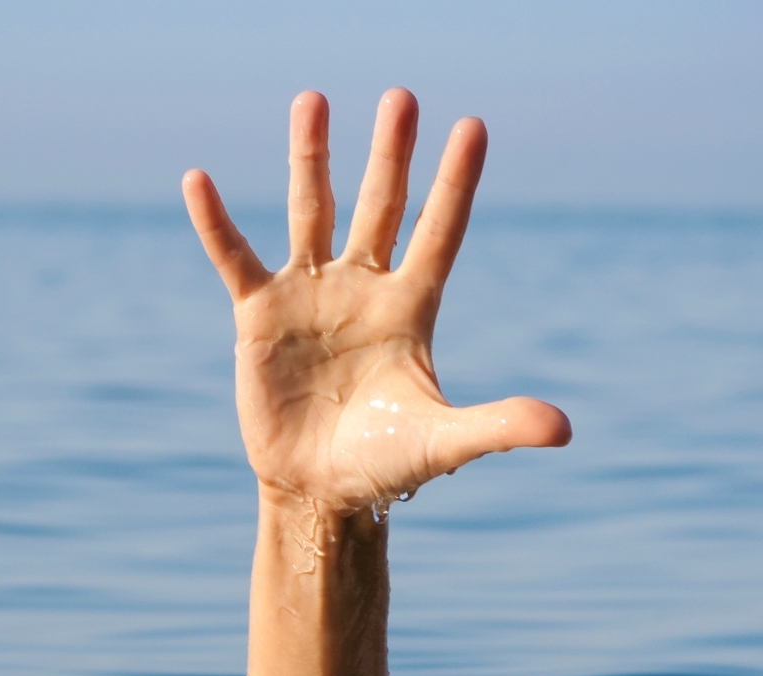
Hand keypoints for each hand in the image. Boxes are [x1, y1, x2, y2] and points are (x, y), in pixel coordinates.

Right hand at [183, 88, 569, 515]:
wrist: (319, 491)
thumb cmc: (386, 465)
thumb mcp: (445, 443)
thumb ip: (499, 426)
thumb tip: (564, 429)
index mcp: (411, 308)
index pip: (439, 231)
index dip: (455, 182)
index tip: (473, 125)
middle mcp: (364, 289)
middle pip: (381, 206)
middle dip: (391, 154)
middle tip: (402, 98)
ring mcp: (311, 296)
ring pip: (312, 212)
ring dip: (311, 157)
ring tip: (313, 98)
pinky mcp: (260, 316)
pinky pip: (235, 257)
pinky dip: (216, 222)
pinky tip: (198, 179)